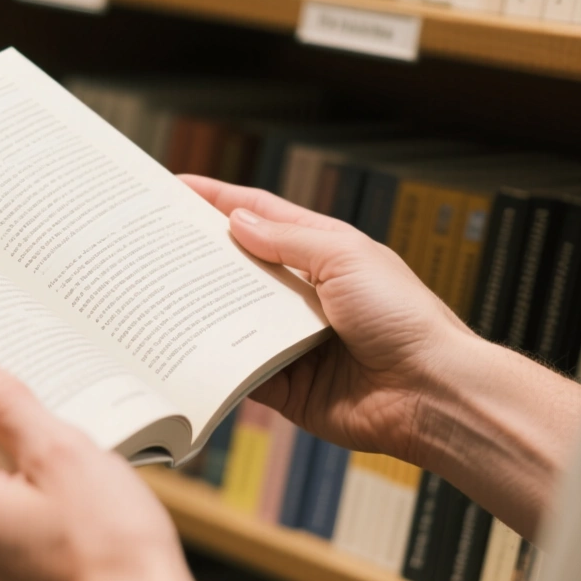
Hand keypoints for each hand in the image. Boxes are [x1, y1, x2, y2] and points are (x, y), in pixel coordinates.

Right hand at [181, 175, 475, 465]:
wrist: (431, 392)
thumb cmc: (404, 317)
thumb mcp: (344, 257)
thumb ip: (287, 240)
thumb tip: (235, 221)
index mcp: (323, 253)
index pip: (261, 216)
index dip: (218, 200)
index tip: (174, 187)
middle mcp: (304, 294)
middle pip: (238, 268)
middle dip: (198, 256)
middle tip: (149, 244)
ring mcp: (292, 341)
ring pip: (231, 319)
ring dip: (200, 310)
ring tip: (154, 294)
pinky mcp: (286, 386)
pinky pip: (240, 372)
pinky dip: (215, 363)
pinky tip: (184, 350)